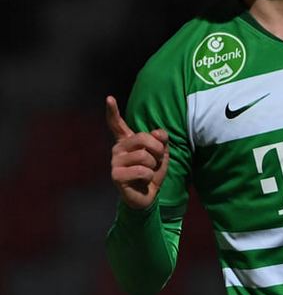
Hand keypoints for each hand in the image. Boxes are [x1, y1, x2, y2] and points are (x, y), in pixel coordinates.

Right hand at [106, 95, 168, 209]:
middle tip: (157, 160)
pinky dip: (149, 176)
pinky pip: (141, 170)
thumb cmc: (152, 173)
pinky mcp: (116, 175)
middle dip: (157, 149)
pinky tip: (143, 181)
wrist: (148, 196)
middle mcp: (118, 149)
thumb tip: (158, 133)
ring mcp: (115, 162)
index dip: (113, 111)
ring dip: (153, 166)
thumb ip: (161, 140)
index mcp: (127, 141)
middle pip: (142, 138)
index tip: (109, 98)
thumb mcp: (161, 154)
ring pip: (144, 156)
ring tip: (148, 173)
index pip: (117, 123)